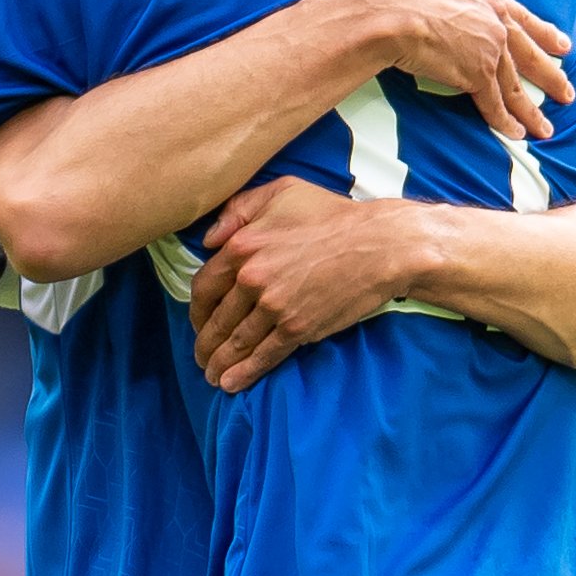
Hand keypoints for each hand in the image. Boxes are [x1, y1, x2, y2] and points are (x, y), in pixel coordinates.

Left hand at [190, 177, 411, 391]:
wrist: (378, 244)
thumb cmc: (331, 214)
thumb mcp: (282, 191)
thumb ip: (239, 209)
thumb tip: (208, 240)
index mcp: (242, 245)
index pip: (204, 285)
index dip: (197, 308)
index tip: (198, 320)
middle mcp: (252, 278)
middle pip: (216, 319)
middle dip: (205, 342)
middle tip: (201, 355)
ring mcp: (274, 306)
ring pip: (236, 341)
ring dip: (219, 362)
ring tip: (211, 374)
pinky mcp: (297, 328)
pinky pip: (263, 355)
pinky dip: (244, 373)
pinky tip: (230, 384)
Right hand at [373, 0, 573, 139]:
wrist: (388, 12)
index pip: (521, 17)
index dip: (543, 32)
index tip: (561, 44)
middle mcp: (494, 21)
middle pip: (529, 53)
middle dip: (550, 75)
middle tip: (567, 92)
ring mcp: (488, 49)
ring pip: (515, 84)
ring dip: (531, 110)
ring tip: (545, 128)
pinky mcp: (476, 75)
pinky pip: (493, 103)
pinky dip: (505, 122)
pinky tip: (516, 135)